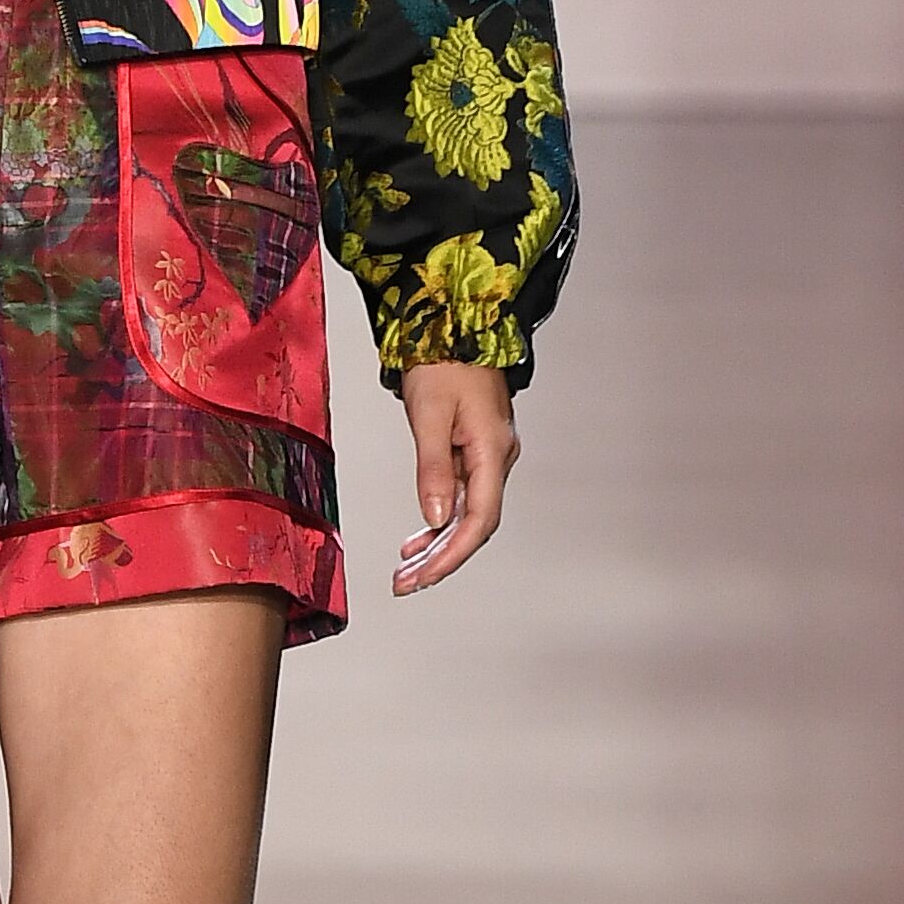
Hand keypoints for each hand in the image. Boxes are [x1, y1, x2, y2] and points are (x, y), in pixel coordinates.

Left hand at [393, 360, 519, 596]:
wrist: (455, 320)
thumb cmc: (443, 360)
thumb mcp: (430, 414)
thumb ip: (433, 469)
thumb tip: (436, 518)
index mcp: (493, 451)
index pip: (478, 521)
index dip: (450, 555)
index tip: (421, 577)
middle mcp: (498, 456)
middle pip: (475, 524)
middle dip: (441, 558)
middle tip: (405, 583)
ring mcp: (489, 453)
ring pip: (468, 512)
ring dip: (438, 542)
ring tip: (407, 568)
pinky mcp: (476, 446)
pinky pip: (463, 493)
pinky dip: (440, 517)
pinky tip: (421, 534)